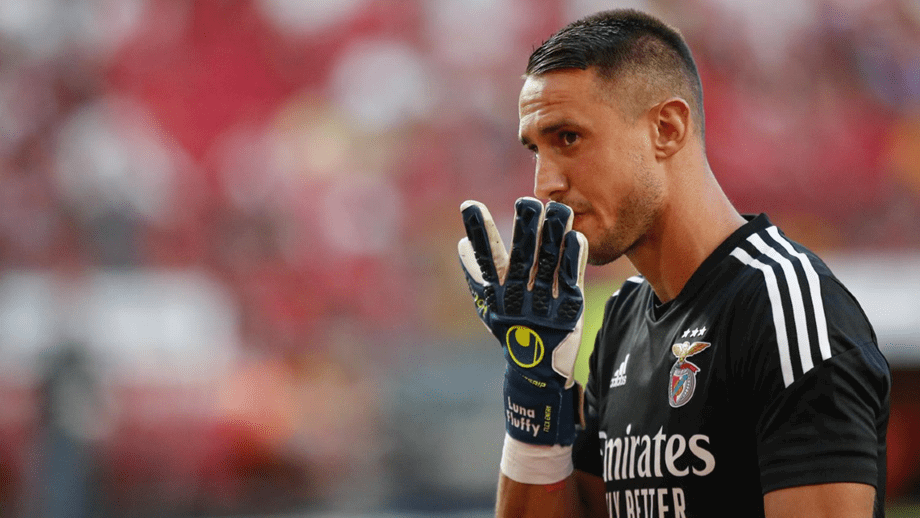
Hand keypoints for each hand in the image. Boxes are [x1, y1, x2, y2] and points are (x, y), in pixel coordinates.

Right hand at [458, 197, 587, 445]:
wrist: (536, 371)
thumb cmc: (510, 329)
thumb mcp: (489, 305)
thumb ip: (477, 275)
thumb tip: (462, 244)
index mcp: (496, 294)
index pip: (484, 259)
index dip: (478, 232)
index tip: (470, 205)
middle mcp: (517, 299)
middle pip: (521, 257)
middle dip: (524, 229)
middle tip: (528, 201)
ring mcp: (543, 306)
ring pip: (548, 265)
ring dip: (553, 236)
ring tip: (558, 208)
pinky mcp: (568, 313)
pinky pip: (571, 283)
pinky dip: (574, 261)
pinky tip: (576, 237)